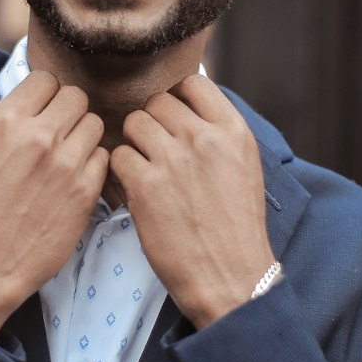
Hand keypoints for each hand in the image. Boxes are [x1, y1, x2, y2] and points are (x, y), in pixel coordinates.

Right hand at [0, 71, 107, 338]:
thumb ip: (9, 127)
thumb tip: (32, 109)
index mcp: (4, 121)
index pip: (45, 80)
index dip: (46, 94)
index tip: (43, 109)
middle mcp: (38, 135)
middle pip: (76, 96)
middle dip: (69, 111)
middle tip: (59, 132)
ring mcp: (66, 163)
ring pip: (94, 124)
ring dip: (83, 136)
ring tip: (67, 157)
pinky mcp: (86, 190)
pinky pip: (103, 158)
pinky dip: (93, 164)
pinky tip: (74, 180)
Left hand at [109, 75, 275, 328]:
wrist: (230, 275)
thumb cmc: (235, 228)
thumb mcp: (243, 168)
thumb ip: (217, 135)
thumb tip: (187, 109)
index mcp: (233, 131)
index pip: (193, 85)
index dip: (178, 99)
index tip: (173, 120)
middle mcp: (203, 138)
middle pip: (158, 102)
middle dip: (152, 124)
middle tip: (155, 151)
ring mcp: (172, 160)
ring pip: (134, 124)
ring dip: (134, 144)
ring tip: (145, 169)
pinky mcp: (145, 185)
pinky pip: (117, 156)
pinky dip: (121, 170)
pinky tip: (134, 188)